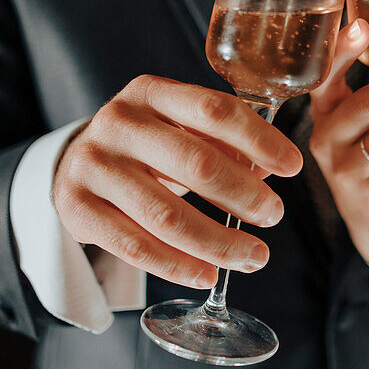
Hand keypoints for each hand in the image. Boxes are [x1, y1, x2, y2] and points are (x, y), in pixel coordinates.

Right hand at [52, 75, 302, 288]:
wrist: (75, 165)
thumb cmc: (145, 146)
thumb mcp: (178, 127)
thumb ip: (221, 141)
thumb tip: (267, 170)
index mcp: (149, 92)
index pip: (214, 109)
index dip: (260, 140)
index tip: (293, 166)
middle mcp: (118, 123)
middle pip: (196, 164)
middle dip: (244, 196)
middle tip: (274, 215)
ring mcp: (93, 167)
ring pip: (167, 216)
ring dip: (219, 242)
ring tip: (253, 256)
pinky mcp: (76, 209)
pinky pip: (136, 247)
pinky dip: (178, 266)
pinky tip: (208, 275)